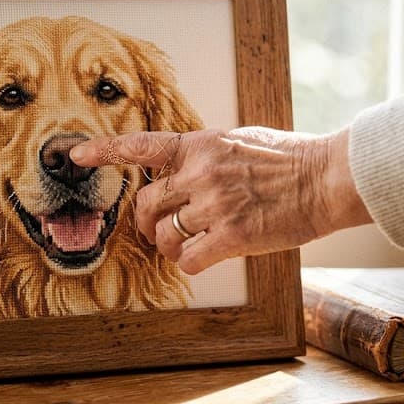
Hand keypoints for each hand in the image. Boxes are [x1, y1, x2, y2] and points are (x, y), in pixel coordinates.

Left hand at [69, 127, 370, 273]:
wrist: (327, 178)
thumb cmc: (289, 159)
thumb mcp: (239, 140)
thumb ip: (205, 153)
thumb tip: (182, 165)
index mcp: (200, 144)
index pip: (141, 145)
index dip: (104, 150)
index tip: (76, 154)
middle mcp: (200, 172)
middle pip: (145, 202)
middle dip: (144, 220)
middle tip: (155, 228)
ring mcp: (214, 204)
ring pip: (163, 234)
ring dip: (167, 245)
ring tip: (185, 245)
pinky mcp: (231, 236)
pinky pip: (187, 258)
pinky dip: (189, 262)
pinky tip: (205, 257)